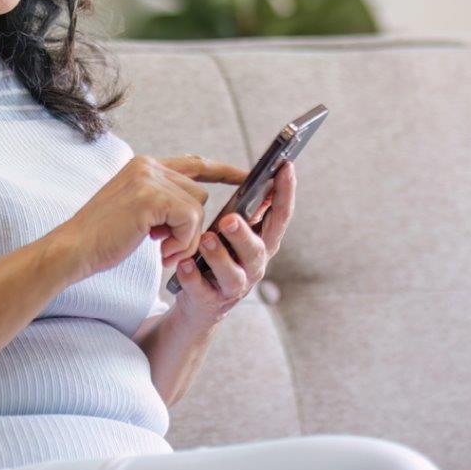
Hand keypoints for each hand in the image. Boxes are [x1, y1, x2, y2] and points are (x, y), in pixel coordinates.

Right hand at [55, 153, 247, 281]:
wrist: (74, 248)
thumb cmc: (104, 238)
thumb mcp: (137, 212)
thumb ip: (163, 202)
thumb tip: (195, 211)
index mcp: (144, 166)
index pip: (194, 164)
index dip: (223, 171)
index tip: (248, 175)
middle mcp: (147, 165)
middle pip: (199, 194)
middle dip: (192, 227)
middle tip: (167, 248)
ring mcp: (149, 178)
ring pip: (197, 208)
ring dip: (186, 238)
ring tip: (161, 251)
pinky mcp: (151, 196)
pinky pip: (190, 220)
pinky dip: (182, 242)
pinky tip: (161, 252)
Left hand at [167, 160, 295, 329]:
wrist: (199, 302)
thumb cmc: (218, 256)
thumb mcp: (233, 233)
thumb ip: (244, 210)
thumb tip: (250, 174)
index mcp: (262, 243)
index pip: (280, 217)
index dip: (286, 193)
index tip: (286, 167)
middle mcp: (254, 266)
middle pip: (257, 250)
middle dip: (244, 234)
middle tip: (229, 218)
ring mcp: (233, 287)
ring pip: (233, 274)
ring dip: (219, 256)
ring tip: (204, 240)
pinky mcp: (210, 301)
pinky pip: (202, 290)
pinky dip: (193, 277)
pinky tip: (184, 264)